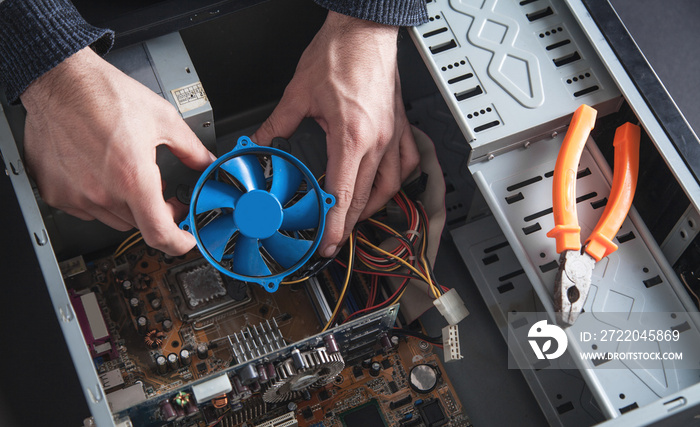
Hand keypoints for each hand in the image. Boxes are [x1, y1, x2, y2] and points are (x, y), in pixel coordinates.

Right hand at [21, 47, 214, 254]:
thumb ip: (191, 149)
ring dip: (128, 206)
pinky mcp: (55, 191)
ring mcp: (75, 195)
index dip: (179, 243)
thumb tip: (206, 162)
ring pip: (113, 218)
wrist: (61, 80)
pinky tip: (103, 174)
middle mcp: (102, 192)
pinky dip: (99, 199)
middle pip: (139, 224)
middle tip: (163, 193)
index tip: (185, 239)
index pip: (159, 234)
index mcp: (132, 178)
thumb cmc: (104, 94)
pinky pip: (85, 209)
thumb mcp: (163, 119)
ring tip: (130, 176)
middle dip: (156, 212)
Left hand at [253, 11, 419, 256]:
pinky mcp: (400, 125)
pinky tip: (386, 186)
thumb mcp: (298, 92)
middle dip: (350, 223)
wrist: (365, 30)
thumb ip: (278, 124)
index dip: (335, 224)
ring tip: (356, 216)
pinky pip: (408, 164)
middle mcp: (378, 139)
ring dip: (374, 206)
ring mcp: (394, 133)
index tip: (328, 242)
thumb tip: (261, 141)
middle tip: (336, 237)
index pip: (343, 193)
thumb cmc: (340, 53)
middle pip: (366, 196)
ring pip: (391, 186)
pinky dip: (397, 181)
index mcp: (351, 135)